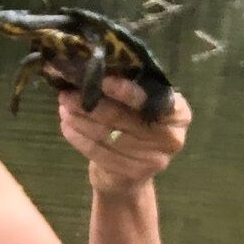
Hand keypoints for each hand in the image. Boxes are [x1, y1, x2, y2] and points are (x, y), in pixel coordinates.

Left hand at [59, 75, 189, 194]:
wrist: (130, 173)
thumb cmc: (135, 130)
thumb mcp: (141, 109)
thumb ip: (129, 93)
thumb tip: (96, 70)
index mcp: (178, 114)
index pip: (150, 99)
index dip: (126, 91)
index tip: (102, 80)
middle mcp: (170, 137)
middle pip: (122, 117)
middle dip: (91, 102)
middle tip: (69, 92)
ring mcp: (151, 158)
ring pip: (105, 133)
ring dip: (80, 118)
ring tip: (64, 105)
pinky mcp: (130, 173)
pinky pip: (97, 151)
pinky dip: (77, 136)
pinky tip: (66, 124)